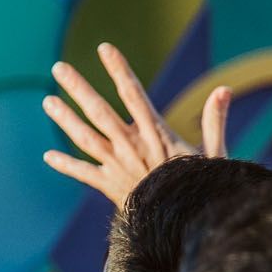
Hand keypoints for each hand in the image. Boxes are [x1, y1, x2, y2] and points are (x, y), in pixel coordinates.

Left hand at [41, 45, 228, 206]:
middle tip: (59, 67)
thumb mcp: (215, 153)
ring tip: (48, 101)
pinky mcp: (110, 185)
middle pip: (100, 112)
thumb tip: (224, 89)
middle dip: (79, 88)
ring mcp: (117, 165)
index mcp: (156, 134)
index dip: (118, 70)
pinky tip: (49, 157)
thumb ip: (214, 120)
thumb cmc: (202, 188)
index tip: (105, 49)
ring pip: (85, 138)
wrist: (183, 223)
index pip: (134, 94)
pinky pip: (84, 173)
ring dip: (65, 119)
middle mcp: (132, 146)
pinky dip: (67, 165)